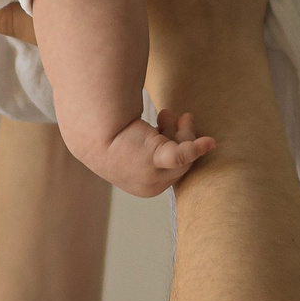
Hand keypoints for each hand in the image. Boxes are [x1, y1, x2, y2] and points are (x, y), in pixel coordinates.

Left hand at [86, 108, 216, 195]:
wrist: (89, 131)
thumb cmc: (106, 135)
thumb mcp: (132, 149)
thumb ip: (150, 146)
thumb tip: (165, 129)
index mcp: (144, 187)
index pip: (172, 168)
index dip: (177, 144)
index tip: (171, 121)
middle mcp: (149, 187)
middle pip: (181, 162)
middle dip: (182, 135)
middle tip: (178, 115)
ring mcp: (152, 178)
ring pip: (183, 155)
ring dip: (181, 131)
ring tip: (167, 113)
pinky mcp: (153, 162)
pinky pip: (182, 157)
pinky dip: (196, 148)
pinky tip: (210, 142)